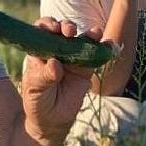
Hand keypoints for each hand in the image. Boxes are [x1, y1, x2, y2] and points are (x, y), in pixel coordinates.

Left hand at [21, 18, 100, 142]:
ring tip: (95, 32)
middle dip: (67, 27)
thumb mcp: (35, 89)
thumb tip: (55, 64)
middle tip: (70, 32)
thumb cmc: (37, 100)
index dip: (48, 25)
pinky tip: (110, 45)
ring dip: (89, 34)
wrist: (52, 120)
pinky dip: (104, 49)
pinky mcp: (86, 69)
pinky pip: (96, 57)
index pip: (42, 31)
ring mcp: (72, 58)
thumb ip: (44, 76)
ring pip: (82, 40)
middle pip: (63, 31)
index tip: (53, 29)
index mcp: (40, 50)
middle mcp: (56, 50)